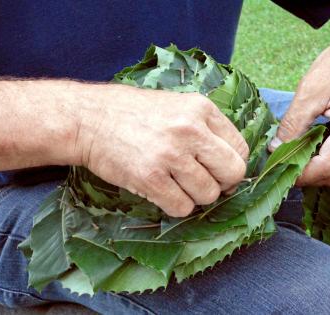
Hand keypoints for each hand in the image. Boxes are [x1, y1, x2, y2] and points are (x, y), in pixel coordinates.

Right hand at [77, 86, 248, 216]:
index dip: (231, 165)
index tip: (217, 171)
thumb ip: (206, 128)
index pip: (241, 149)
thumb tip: (230, 163)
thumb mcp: (177, 106)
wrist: (88, 119)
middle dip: (221, 184)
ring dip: (195, 197)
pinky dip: (175, 206)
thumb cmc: (133, 113)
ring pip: (208, 194)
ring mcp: (170, 154)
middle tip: (203, 183)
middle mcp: (191, 130)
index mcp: (201, 109)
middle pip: (233, 173)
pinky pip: (182, 207)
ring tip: (176, 185)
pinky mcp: (150, 177)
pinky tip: (162, 192)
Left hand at [270, 36, 329, 186]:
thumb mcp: (310, 91)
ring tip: (293, 156)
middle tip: (282, 165)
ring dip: (317, 168)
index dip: (300, 174)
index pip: (328, 166)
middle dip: (308, 176)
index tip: (277, 168)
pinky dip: (327, 158)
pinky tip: (310, 146)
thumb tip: (275, 150)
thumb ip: (292, 124)